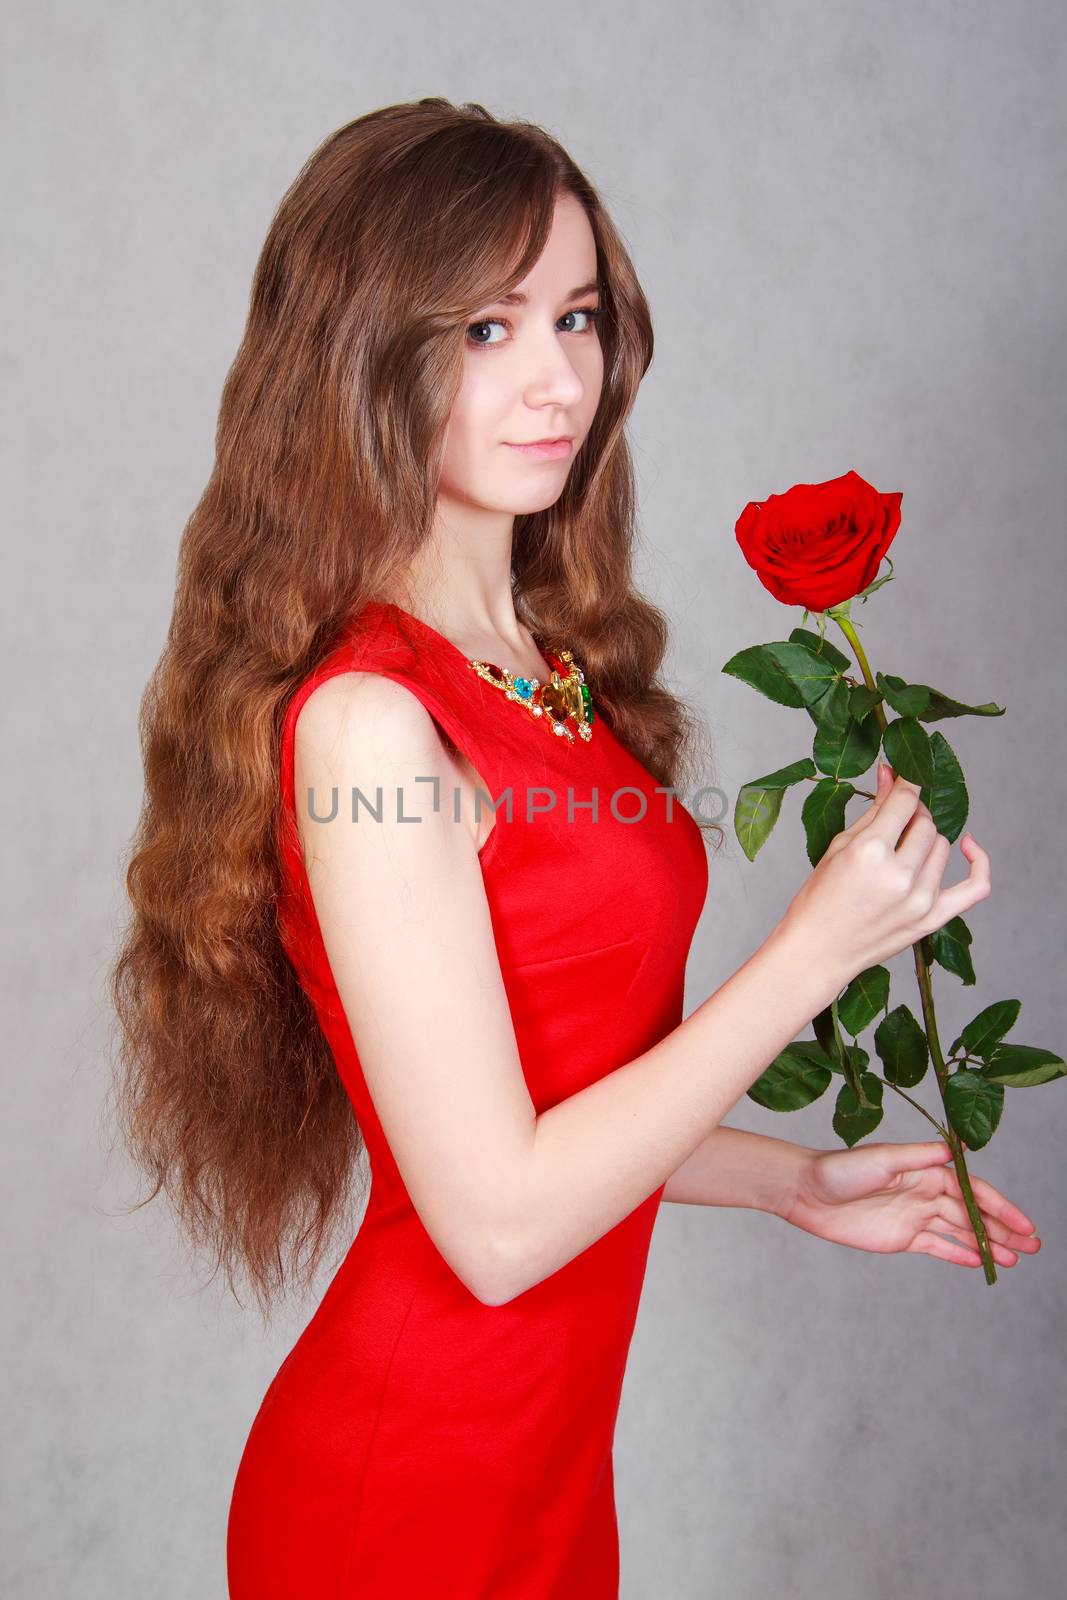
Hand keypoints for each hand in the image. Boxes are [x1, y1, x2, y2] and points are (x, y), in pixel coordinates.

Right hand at [780, 764, 990, 990]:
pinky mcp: (933, 919)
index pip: (905, 801)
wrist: (817, 951)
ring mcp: (920, 899)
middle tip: (895, 819)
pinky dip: (979, 862)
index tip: (906, 774)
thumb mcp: (839, 847)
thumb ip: (873, 811)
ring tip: (902, 851)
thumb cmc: (819, 899)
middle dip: (912, 814)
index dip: (906, 782)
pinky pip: (977, 886)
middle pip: (925, 823)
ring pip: (943, 846)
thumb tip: (890, 773)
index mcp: (870, 853)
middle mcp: (899, 875)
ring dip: (926, 840)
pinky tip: (968, 846)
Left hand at [785, 1139, 1041, 1268]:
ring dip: (988, 1244)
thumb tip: (958, 1149)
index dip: (1000, 1208)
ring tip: (1015, 1259)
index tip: (1024, 1225)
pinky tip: (980, 1262)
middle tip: (1033, 1247)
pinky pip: (937, 1247)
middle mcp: (925, 1192)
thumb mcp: (883, 1159)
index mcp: (926, 1171)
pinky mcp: (901, 1237)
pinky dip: (958, 1254)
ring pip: (960, 1233)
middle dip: (1003, 1229)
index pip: (973, 1191)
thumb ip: (921, 1157)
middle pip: (973, 1214)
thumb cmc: (841, 1169)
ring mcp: (914, 1216)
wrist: (806, 1193)